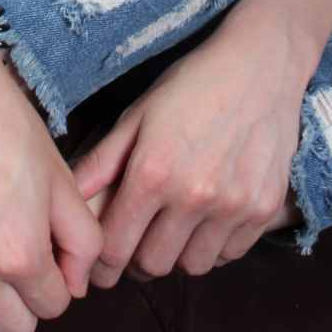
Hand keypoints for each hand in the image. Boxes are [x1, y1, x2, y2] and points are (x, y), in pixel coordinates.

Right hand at [0, 20, 104, 331]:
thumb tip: (74, 286)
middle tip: (18, 269)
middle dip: (25, 304)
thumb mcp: (62, 180)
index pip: (54, 307)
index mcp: (22, 252)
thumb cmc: (9, 127)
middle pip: (13, 330)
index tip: (48, 259)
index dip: (58, 284)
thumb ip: (81, 240)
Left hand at [69, 9, 311, 282]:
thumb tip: (67, 202)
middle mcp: (193, 196)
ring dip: (177, 254)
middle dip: (137, 259)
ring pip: (192, 266)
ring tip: (174, 229)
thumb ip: (101, 164)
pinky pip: (230, 255)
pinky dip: (214, 247)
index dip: (101, 262)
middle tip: (137, 242)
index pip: (114, 247)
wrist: (261, 65)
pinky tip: (207, 221)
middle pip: (152, 264)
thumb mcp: (138, 115)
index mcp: (152, 172)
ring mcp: (233, 206)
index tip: (100, 263)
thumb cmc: (192, 85)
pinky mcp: (264, 209)